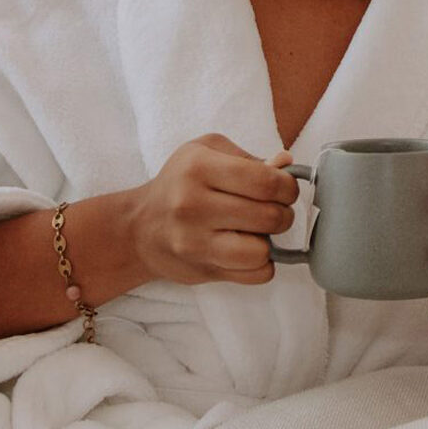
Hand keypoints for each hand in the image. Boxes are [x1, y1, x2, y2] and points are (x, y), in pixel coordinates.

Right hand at [123, 134, 300, 286]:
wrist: (139, 227)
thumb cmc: (180, 183)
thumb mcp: (207, 153)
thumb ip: (249, 158)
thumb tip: (287, 164)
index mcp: (199, 167)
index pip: (266, 181)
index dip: (287, 186)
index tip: (285, 189)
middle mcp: (192, 205)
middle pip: (269, 216)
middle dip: (283, 213)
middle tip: (274, 210)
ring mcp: (195, 242)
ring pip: (262, 251)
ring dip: (271, 242)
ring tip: (259, 231)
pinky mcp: (202, 270)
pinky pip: (256, 275)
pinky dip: (262, 265)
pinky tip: (248, 250)